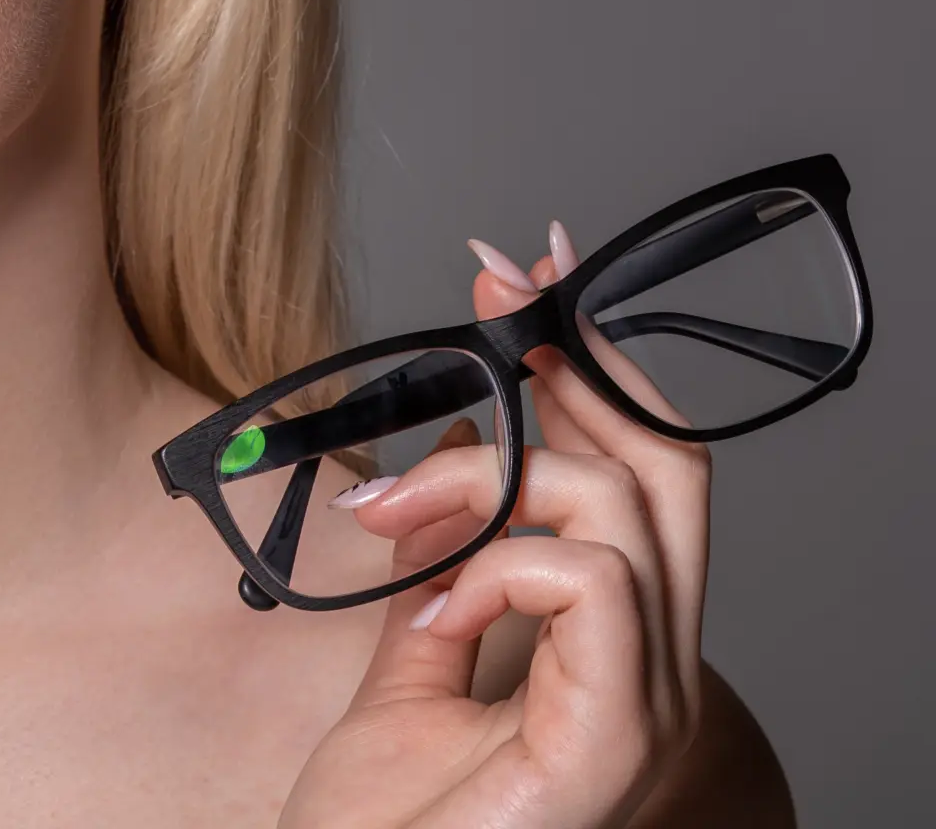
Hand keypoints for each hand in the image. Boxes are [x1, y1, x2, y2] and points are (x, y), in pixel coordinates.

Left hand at [280, 224, 709, 828]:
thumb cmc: (388, 826)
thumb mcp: (407, 671)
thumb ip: (435, 581)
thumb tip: (428, 483)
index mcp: (612, 646)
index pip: (642, 473)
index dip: (589, 366)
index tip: (515, 282)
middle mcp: (653, 668)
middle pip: (669, 467)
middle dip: (580, 357)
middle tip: (492, 293)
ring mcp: (645, 706)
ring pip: (623, 508)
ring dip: (486, 476)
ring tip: (390, 518)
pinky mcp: (614, 738)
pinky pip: (592, 584)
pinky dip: (498, 565)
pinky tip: (436, 608)